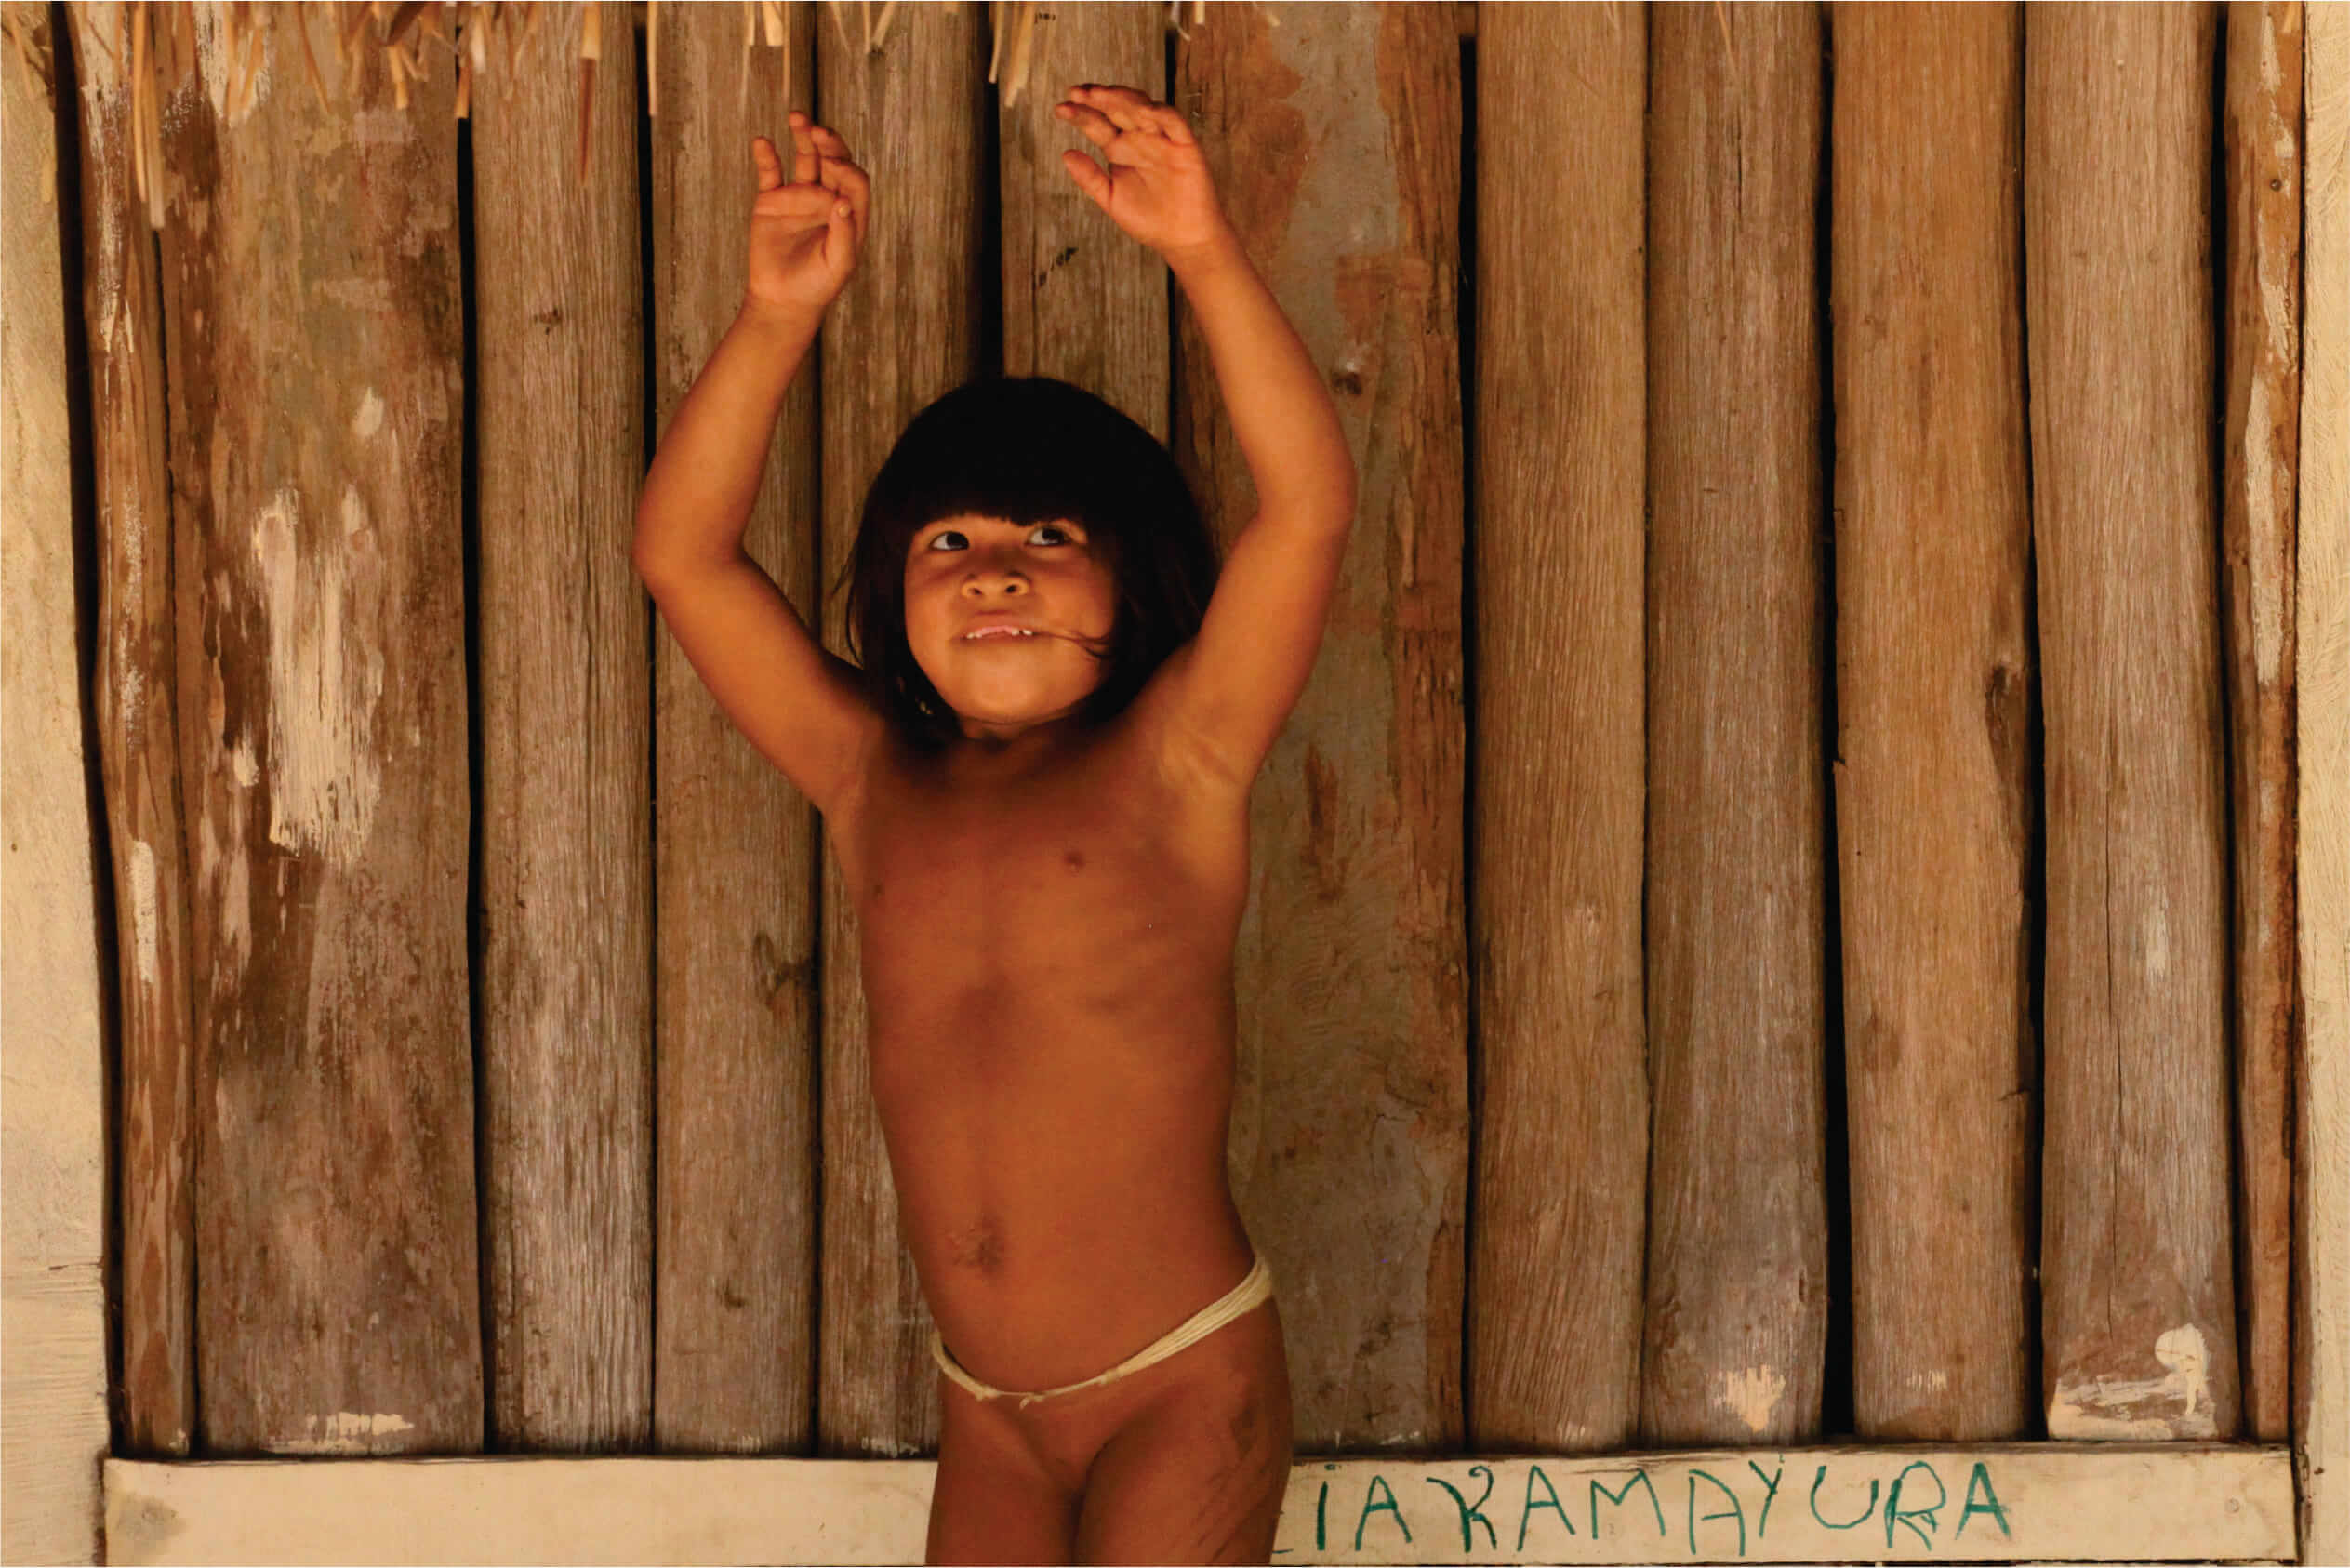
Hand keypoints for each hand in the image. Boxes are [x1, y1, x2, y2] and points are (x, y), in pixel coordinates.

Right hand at [744, 112, 870, 320]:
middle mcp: (826, 199)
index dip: (846, 168)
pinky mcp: (772, 201)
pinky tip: (763, 142)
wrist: (782, 301)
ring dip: (803, 136)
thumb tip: (843, 203)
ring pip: (805, 158)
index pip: (854, 180)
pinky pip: (770, 172)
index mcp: (849, 212)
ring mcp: (799, 197)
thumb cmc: (817, 286)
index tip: (832, 168)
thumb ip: (844, 235)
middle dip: (829, 143)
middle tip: (819, 132)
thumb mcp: (838, 265)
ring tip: (798, 117)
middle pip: (833, 161)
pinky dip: (767, 156)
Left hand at [1053, 84, 1237, 264]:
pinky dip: (1160, 113)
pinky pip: (1173, 122)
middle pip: (1116, 109)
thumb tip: (1066, 153)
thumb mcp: (1110, 199)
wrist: (1182, 238)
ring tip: (1099, 94)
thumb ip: (1089, 177)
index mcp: (1119, 149)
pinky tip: (1142, 108)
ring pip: (1142, 108)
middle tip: (1076, 92)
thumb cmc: (1148, 220)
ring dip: (1122, 98)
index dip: (1080, 114)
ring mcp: (1161, 139)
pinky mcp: (1184, 144)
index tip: (1061, 109)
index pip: (1097, 124)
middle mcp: (1139, 138)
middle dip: (1097, 98)